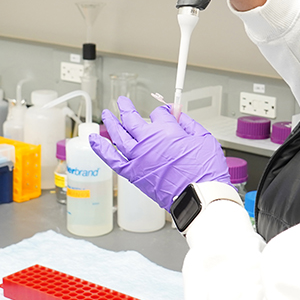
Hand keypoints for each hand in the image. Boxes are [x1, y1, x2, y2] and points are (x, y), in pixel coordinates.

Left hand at [89, 96, 228, 209]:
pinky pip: (112, 158)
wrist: (200, 198)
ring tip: (106, 114)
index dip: (162, 112)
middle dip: (126, 108)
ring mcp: (138, 158)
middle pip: (132, 119)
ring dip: (111, 123)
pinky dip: (101, 148)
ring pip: (119, 136)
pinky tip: (94, 140)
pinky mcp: (133, 174)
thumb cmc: (205, 172)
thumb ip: (189, 123)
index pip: (158, 114)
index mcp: (166, 130)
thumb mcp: (205, 139)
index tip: (165, 113)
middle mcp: (148, 142)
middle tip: (122, 102)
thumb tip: (179, 114)